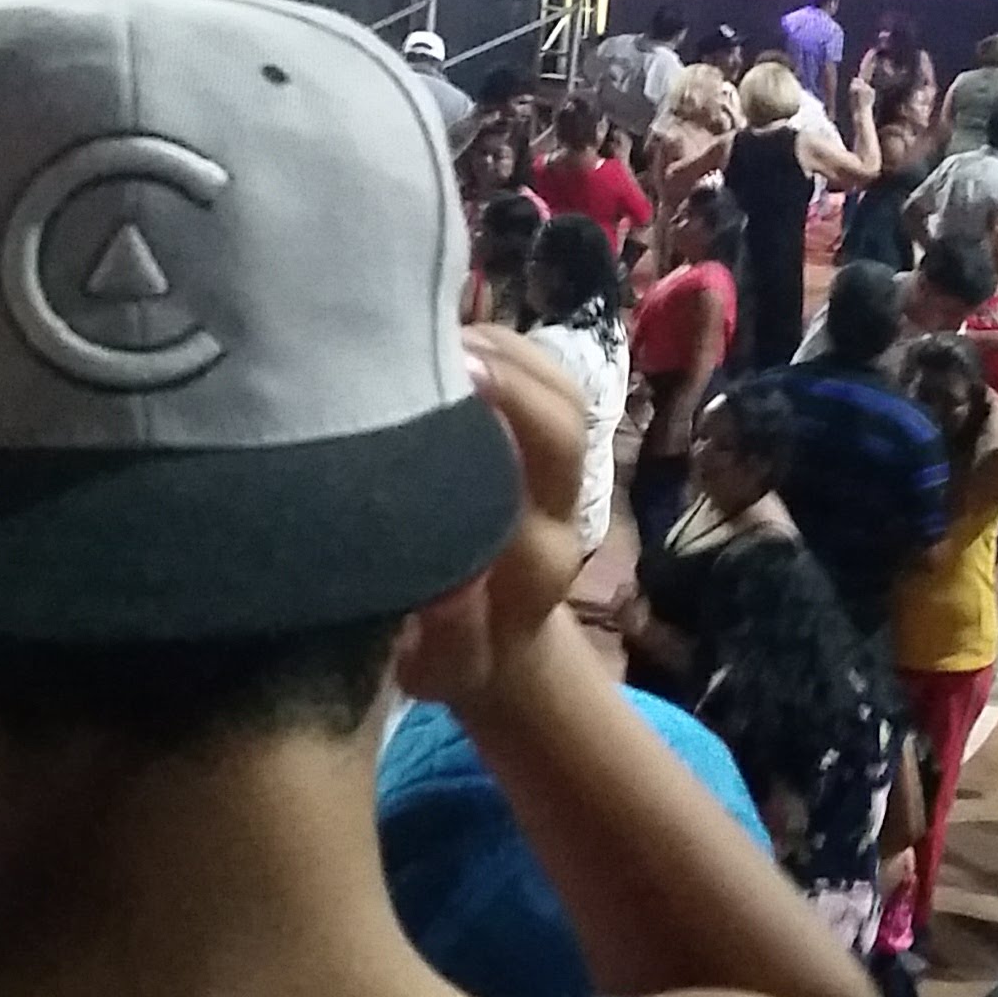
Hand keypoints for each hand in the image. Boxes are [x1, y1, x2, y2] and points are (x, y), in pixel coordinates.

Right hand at [395, 326, 589, 710]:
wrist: (493, 647)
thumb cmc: (452, 657)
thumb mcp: (438, 667)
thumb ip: (444, 634)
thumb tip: (440, 587)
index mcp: (538, 556)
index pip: (545, 471)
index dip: (513, 414)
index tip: (459, 378)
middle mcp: (560, 505)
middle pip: (564, 419)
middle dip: (511, 373)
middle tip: (440, 341)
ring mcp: (559, 471)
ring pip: (560, 389)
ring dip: (503, 351)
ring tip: (433, 329)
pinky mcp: (544, 443)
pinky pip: (541, 378)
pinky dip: (496, 348)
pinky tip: (445, 337)